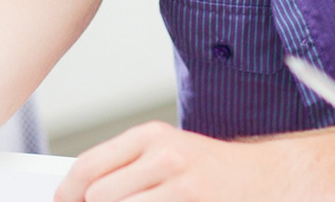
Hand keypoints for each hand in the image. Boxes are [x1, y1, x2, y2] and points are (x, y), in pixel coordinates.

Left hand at [54, 121, 302, 201]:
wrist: (267, 180)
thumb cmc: (211, 172)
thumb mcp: (167, 155)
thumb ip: (125, 168)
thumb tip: (80, 193)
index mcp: (151, 137)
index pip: (88, 166)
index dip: (67, 193)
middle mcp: (164, 156)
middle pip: (97, 196)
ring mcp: (181, 185)